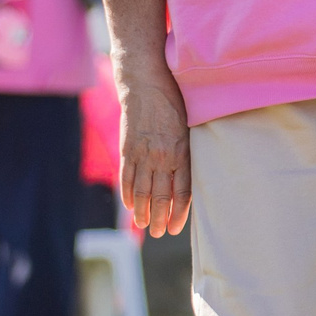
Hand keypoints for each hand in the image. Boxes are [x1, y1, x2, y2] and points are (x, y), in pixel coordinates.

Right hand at [115, 57, 192, 237]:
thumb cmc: (173, 102)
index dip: (179, 213)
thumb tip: (186, 174)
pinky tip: (129, 204)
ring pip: (141, 191)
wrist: (145, 82)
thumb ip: (186, 151)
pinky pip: (126, 176)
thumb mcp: (188, 126)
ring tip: (142, 225)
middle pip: (160, 196)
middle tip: (159, 233)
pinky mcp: (127, 148)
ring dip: (141, 211)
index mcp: (181, 153)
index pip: (182, 192)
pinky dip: (126, 193)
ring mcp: (143, 153)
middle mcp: (162, 157)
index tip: (176, 228)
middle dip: (159, 218)